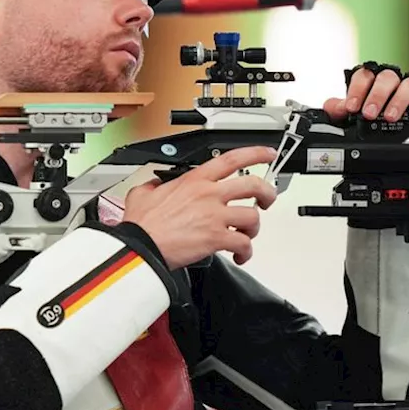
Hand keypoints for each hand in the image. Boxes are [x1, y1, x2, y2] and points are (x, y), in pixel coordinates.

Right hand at [122, 146, 278, 269]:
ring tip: (246, 234)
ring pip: (253, 216)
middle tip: (267, 200)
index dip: (255, 154)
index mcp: (194, 181)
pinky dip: (245, 252)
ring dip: (253, 228)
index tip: (266, 154)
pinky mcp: (216, 238)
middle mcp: (208, 194)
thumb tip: (154, 186)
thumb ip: (152, 186)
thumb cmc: (141, 224)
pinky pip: (244, 244)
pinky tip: (239, 255)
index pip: (231, 159)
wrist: (140, 245)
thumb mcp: (141, 194)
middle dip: (267, 193)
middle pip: (254, 185)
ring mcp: (214, 216)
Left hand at [322, 61, 408, 122]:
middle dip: (377, 96)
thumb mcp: (353, 109)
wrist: (396, 117)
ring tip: (390, 116)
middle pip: (386, 78)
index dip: (356, 90)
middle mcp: (392, 80)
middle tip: (369, 113)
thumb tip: (337, 108)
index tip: (351, 107)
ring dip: (399, 100)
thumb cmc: (372, 109)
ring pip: (408, 84)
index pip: (363, 76)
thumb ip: (339, 108)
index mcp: (372, 80)